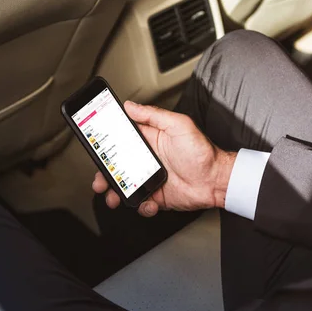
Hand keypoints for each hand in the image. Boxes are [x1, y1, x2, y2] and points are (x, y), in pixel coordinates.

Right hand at [92, 101, 235, 216]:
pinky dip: (141, 205)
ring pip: (124, 186)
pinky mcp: (156, 196)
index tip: (95, 146)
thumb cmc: (202, 152)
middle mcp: (147, 160)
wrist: (216, 181)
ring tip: (114, 197)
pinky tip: (148, 201)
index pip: (121, 140)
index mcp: (149, 140)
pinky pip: (141, 202)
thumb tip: (131, 106)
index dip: (106, 143)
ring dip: (115, 192)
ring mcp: (150, 179)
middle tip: (100, 179)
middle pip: (117, 166)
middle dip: (104, 173)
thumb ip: (153, 115)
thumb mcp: (178, 125)